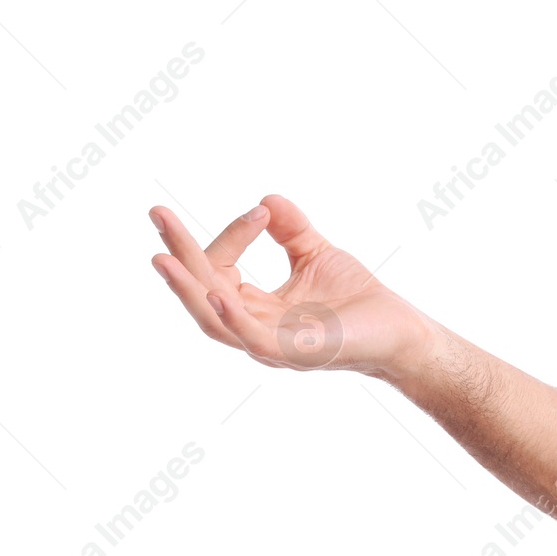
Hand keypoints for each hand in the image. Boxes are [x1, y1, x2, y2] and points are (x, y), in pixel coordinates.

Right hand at [149, 194, 433, 377]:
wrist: (400, 330)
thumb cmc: (358, 300)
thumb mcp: (316, 254)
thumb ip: (290, 230)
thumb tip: (264, 201)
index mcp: (256, 308)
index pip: (221, 270)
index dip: (232, 236)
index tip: (262, 213)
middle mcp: (255, 328)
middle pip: (203, 292)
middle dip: (178, 254)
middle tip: (157, 213)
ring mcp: (272, 345)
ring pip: (214, 321)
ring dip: (186, 290)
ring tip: (161, 259)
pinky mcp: (295, 354)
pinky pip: (253, 340)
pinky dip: (233, 319)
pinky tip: (218, 295)